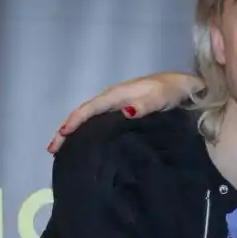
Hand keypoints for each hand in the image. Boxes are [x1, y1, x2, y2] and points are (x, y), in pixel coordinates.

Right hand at [47, 72, 202, 153]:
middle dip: (67, 130)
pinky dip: (89, 131)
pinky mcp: (124, 111)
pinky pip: (100, 121)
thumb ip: (145, 104)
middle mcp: (112, 99)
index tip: (61, 137)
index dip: (74, 122)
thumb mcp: (160, 97)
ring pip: (90, 118)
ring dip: (76, 131)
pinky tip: (87, 143)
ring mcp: (117, 105)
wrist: (184, 86)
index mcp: (117, 94)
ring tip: (64, 150)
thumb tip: (125, 112)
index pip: (89, 109)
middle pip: (84, 114)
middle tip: (52, 150)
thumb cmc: (171, 91)